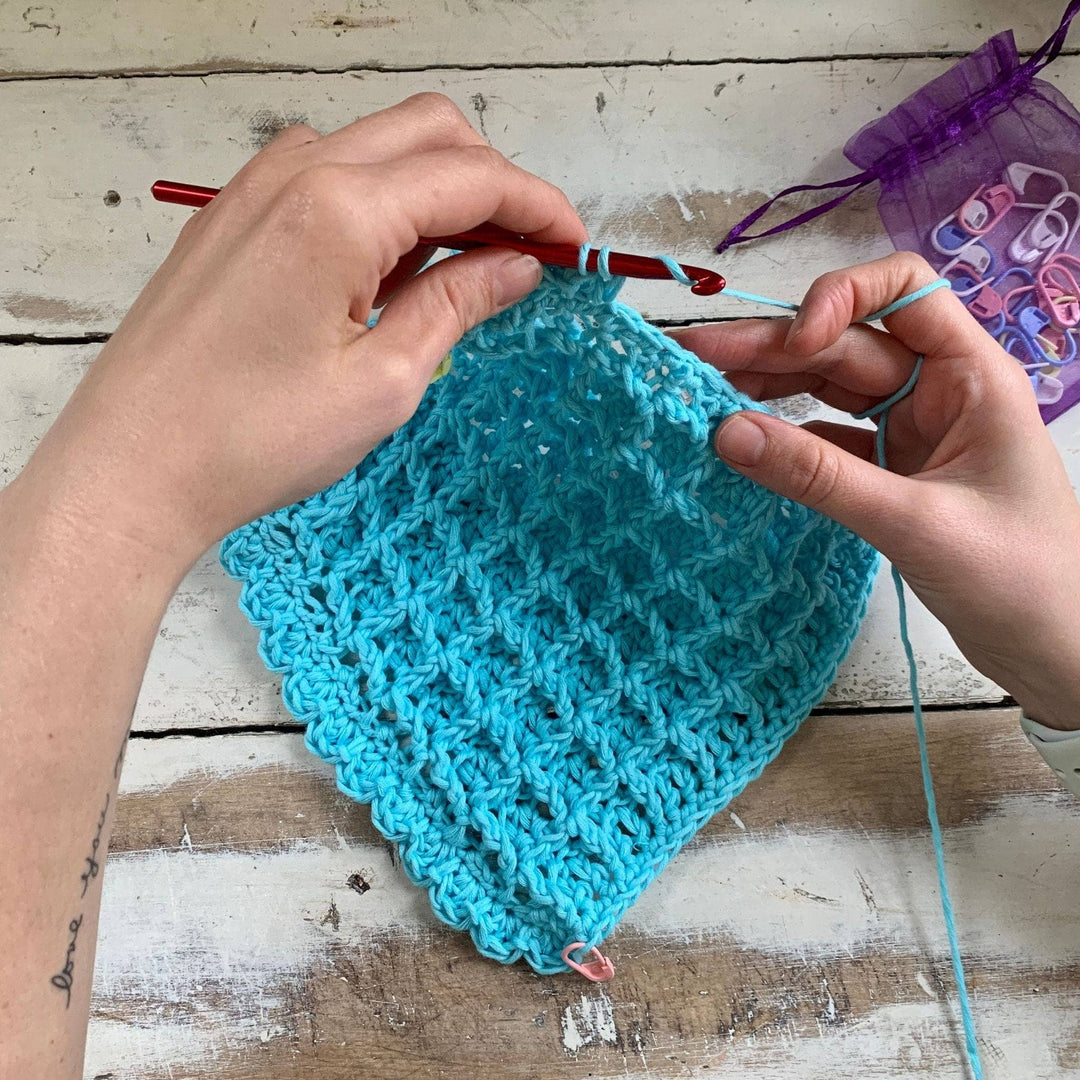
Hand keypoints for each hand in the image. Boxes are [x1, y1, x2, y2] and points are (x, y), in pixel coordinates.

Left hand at [12, 93, 585, 572]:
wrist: (135, 467)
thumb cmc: (250, 439)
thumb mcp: (383, 383)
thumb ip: (456, 305)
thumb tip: (516, 267)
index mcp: (338, 210)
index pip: (471, 177)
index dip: (538, 207)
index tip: (574, 247)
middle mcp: (294, 174)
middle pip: (431, 134)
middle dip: (496, 183)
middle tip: (531, 252)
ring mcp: (256, 188)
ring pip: (381, 146)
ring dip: (439, 190)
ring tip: (467, 268)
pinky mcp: (236, 215)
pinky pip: (331, 176)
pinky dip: (384, 203)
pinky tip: (397, 268)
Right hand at [672, 253, 1079, 729]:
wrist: (1058, 651)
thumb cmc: (1020, 580)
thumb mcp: (914, 522)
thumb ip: (818, 477)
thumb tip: (726, 432)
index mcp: (969, 375)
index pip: (902, 292)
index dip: (840, 299)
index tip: (791, 344)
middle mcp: (939, 391)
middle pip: (847, 344)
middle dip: (773, 346)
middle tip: (694, 357)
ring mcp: (914, 433)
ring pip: (831, 389)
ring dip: (770, 386)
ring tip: (701, 389)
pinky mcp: (894, 475)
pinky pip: (829, 440)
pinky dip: (787, 440)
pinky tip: (745, 442)